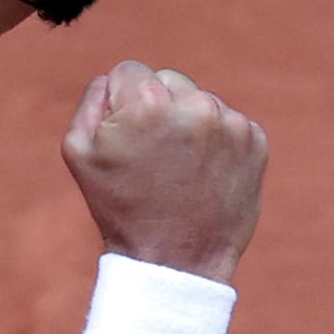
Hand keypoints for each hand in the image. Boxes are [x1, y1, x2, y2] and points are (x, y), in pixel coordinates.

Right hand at [60, 61, 267, 282]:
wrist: (175, 262)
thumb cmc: (120, 208)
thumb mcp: (78, 152)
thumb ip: (92, 99)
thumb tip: (115, 79)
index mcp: (146, 101)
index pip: (129, 71)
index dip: (121, 105)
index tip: (127, 138)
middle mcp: (194, 104)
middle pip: (167, 80)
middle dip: (158, 108)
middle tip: (152, 157)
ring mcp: (230, 123)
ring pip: (200, 101)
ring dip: (188, 125)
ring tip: (178, 169)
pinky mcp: (255, 141)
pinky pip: (228, 123)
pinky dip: (216, 143)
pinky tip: (202, 174)